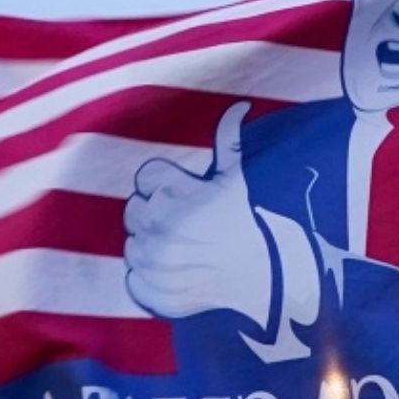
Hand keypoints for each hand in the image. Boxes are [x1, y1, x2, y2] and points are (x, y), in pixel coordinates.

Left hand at [124, 102, 274, 324]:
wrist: (266, 277)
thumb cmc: (250, 221)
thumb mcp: (239, 178)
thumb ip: (230, 140)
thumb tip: (240, 105)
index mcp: (173, 192)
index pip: (145, 178)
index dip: (165, 185)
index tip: (186, 196)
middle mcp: (158, 226)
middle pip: (134, 211)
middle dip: (156, 214)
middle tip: (187, 224)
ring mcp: (153, 262)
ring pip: (132, 245)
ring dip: (152, 246)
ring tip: (186, 249)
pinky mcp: (152, 293)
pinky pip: (133, 279)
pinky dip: (151, 279)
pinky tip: (179, 273)